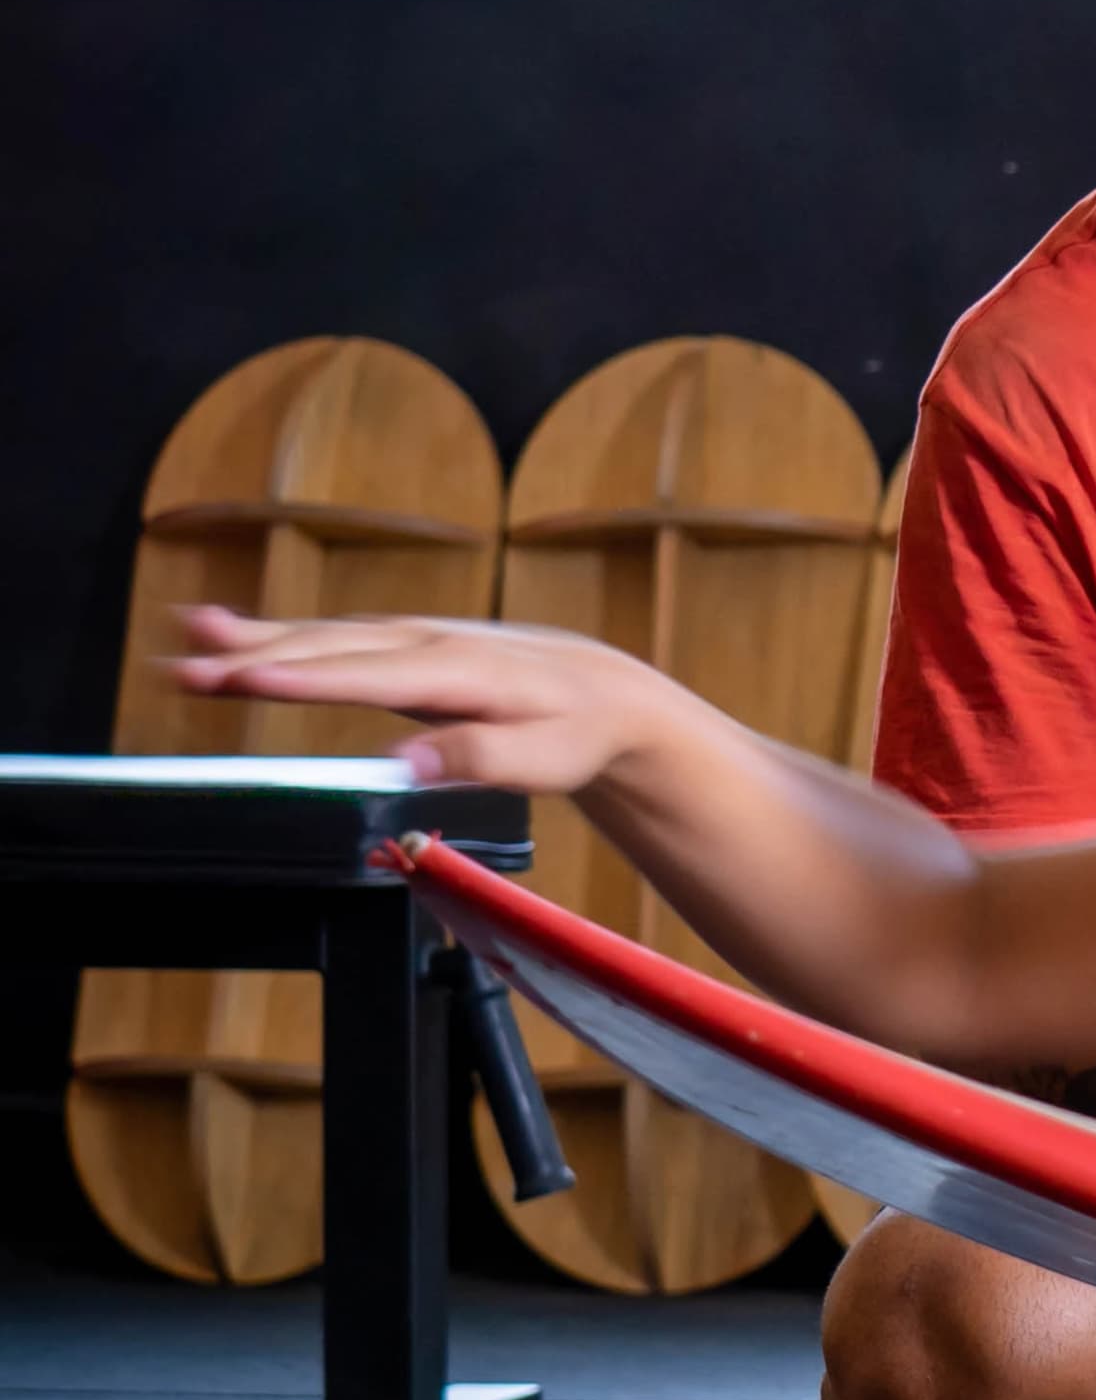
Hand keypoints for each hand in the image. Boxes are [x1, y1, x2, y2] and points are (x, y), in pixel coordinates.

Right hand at [166, 608, 672, 798]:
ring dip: (254, 637)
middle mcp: (429, 643)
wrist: (605, 695)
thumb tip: (405, 764)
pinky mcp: (403, 649)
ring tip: (189, 635)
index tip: (249, 680)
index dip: (307, 679)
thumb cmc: (575, 732)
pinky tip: (234, 637)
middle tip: (187, 667)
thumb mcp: (544, 758)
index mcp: (460, 671)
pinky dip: (280, 637)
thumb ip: (476, 759)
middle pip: (331, 650)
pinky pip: (333, 640)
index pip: (370, 675)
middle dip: (256, 657)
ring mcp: (413, 640)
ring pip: (324, 637)